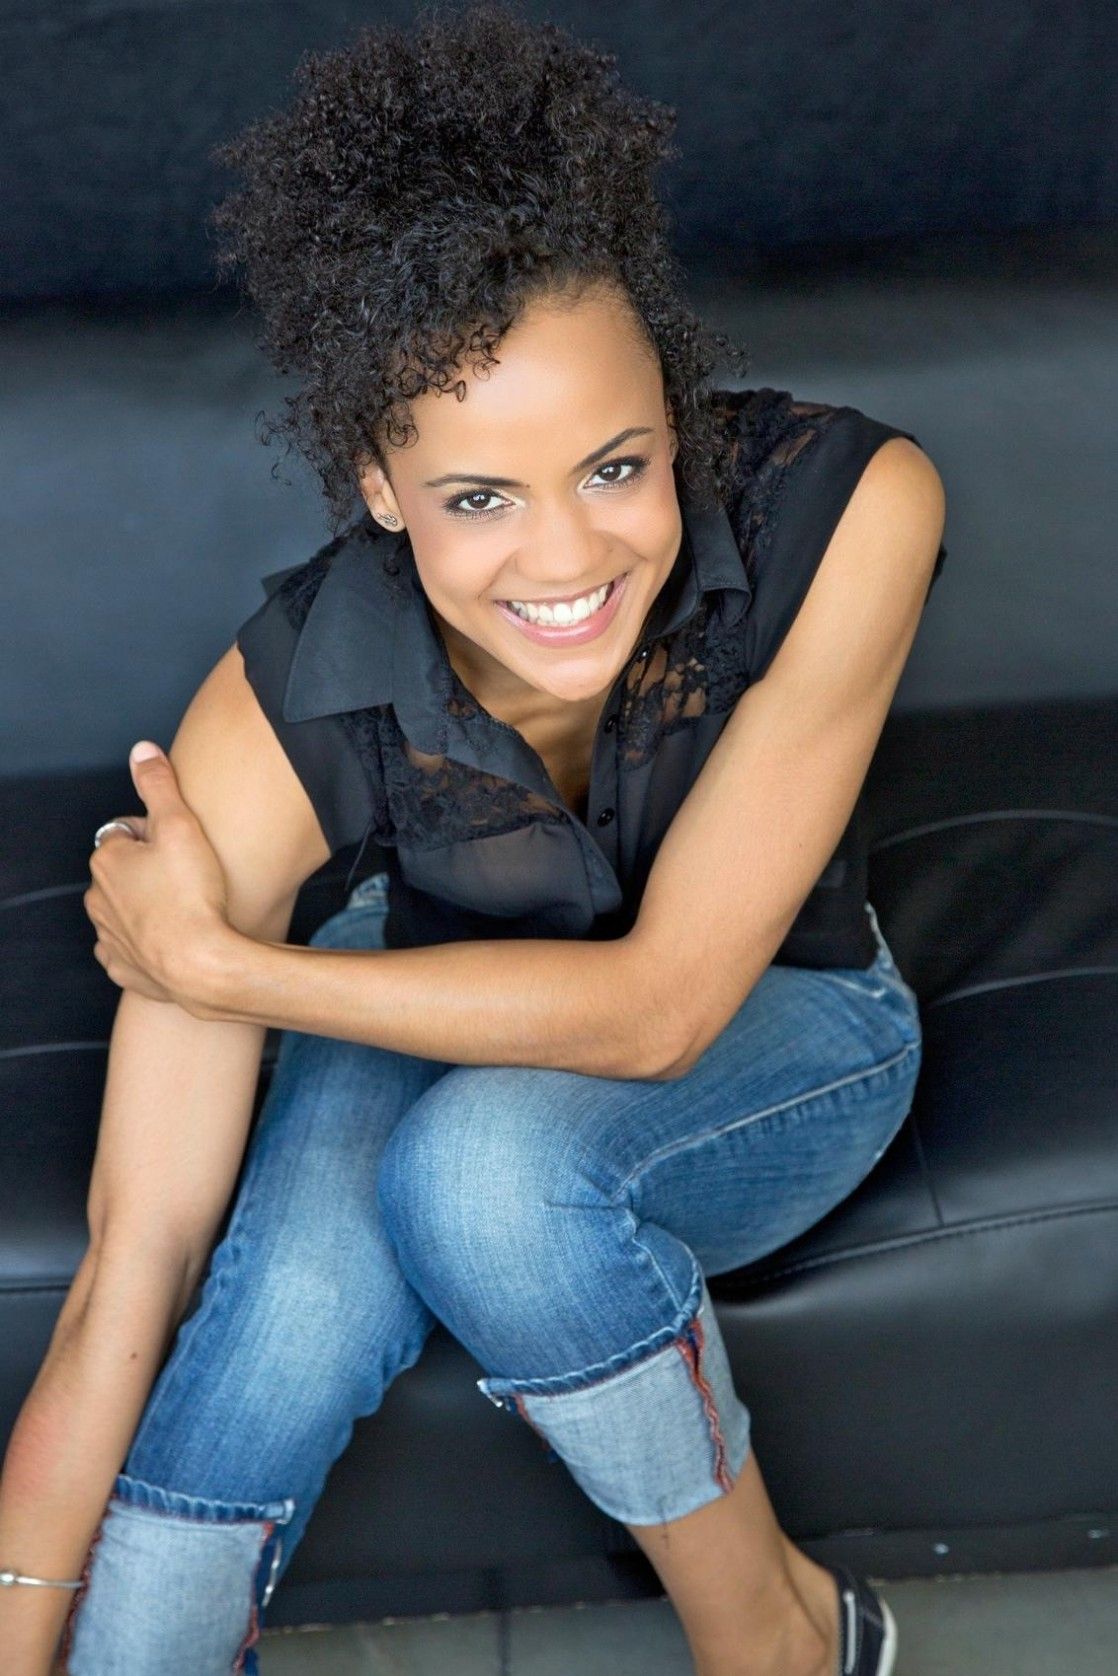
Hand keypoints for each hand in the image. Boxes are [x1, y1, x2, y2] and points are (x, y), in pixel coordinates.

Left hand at [84, 741, 232, 1013]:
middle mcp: (97, 898)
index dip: (157, 835)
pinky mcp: (122, 967)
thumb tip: (142, 750)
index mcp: (107, 860)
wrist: (202, 965)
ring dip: (148, 905)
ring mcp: (108, 935)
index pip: (126, 832)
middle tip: (189, 877)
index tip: (183, 847)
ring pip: (126, 909)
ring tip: (186, 909)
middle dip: (149, 871)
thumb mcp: (181, 824)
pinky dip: (147, 943)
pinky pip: (129, 949)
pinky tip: (175, 939)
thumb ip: (159, 783)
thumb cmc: (194, 894)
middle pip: (124, 872)